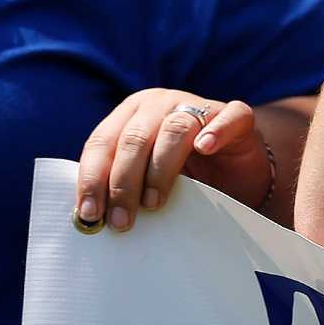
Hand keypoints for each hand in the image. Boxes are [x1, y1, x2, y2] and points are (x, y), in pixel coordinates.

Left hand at [77, 90, 268, 230]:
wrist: (236, 176)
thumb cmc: (183, 180)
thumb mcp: (143, 182)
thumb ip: (119, 188)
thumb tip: (87, 218)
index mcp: (130, 115)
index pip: (102, 142)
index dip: (92, 178)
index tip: (90, 214)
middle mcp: (160, 103)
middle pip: (134, 139)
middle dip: (123, 183)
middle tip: (121, 221)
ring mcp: (200, 105)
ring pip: (174, 130)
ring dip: (159, 170)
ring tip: (154, 203)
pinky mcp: (236, 115)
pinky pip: (227, 117)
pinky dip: (215, 132)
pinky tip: (205, 148)